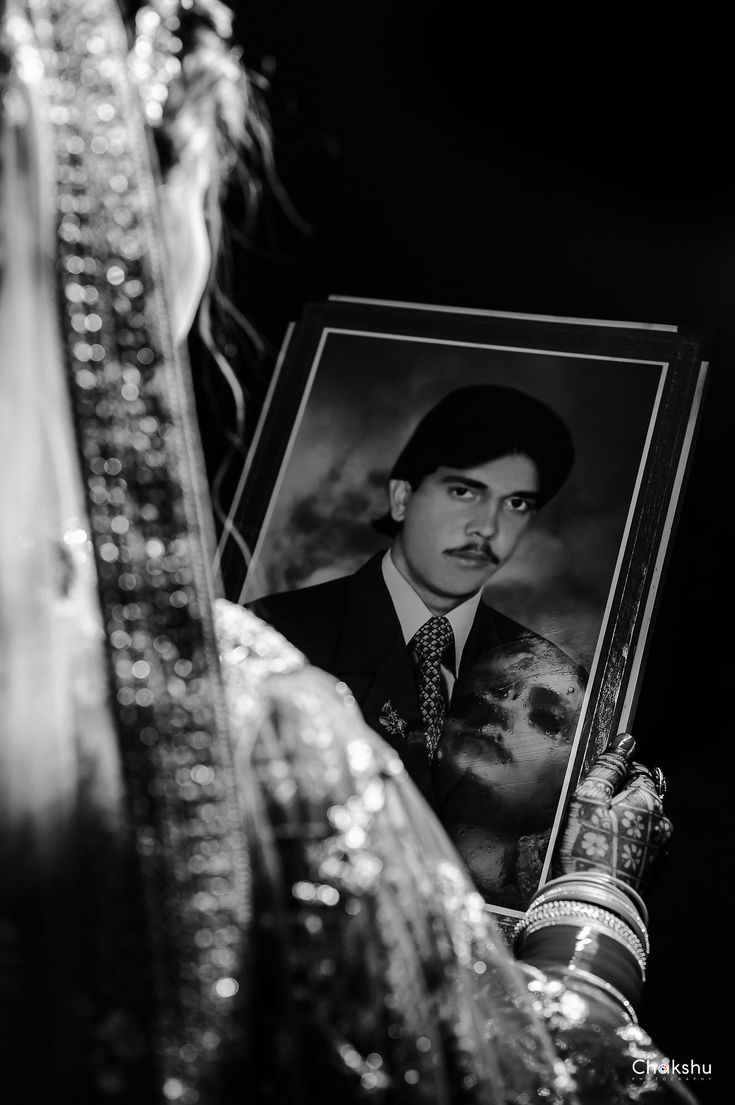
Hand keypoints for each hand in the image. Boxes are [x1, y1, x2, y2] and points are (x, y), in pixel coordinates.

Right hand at [558, 732, 671, 892]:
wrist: (595, 905)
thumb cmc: (588, 849)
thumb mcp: (588, 798)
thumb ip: (608, 766)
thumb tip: (626, 739)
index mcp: (649, 800)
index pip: (637, 770)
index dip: (615, 773)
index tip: (596, 784)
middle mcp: (662, 823)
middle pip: (642, 795)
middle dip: (622, 796)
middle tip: (592, 810)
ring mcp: (660, 849)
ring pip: (643, 820)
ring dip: (625, 819)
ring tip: (597, 832)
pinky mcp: (653, 869)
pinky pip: (642, 843)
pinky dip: (627, 840)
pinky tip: (607, 849)